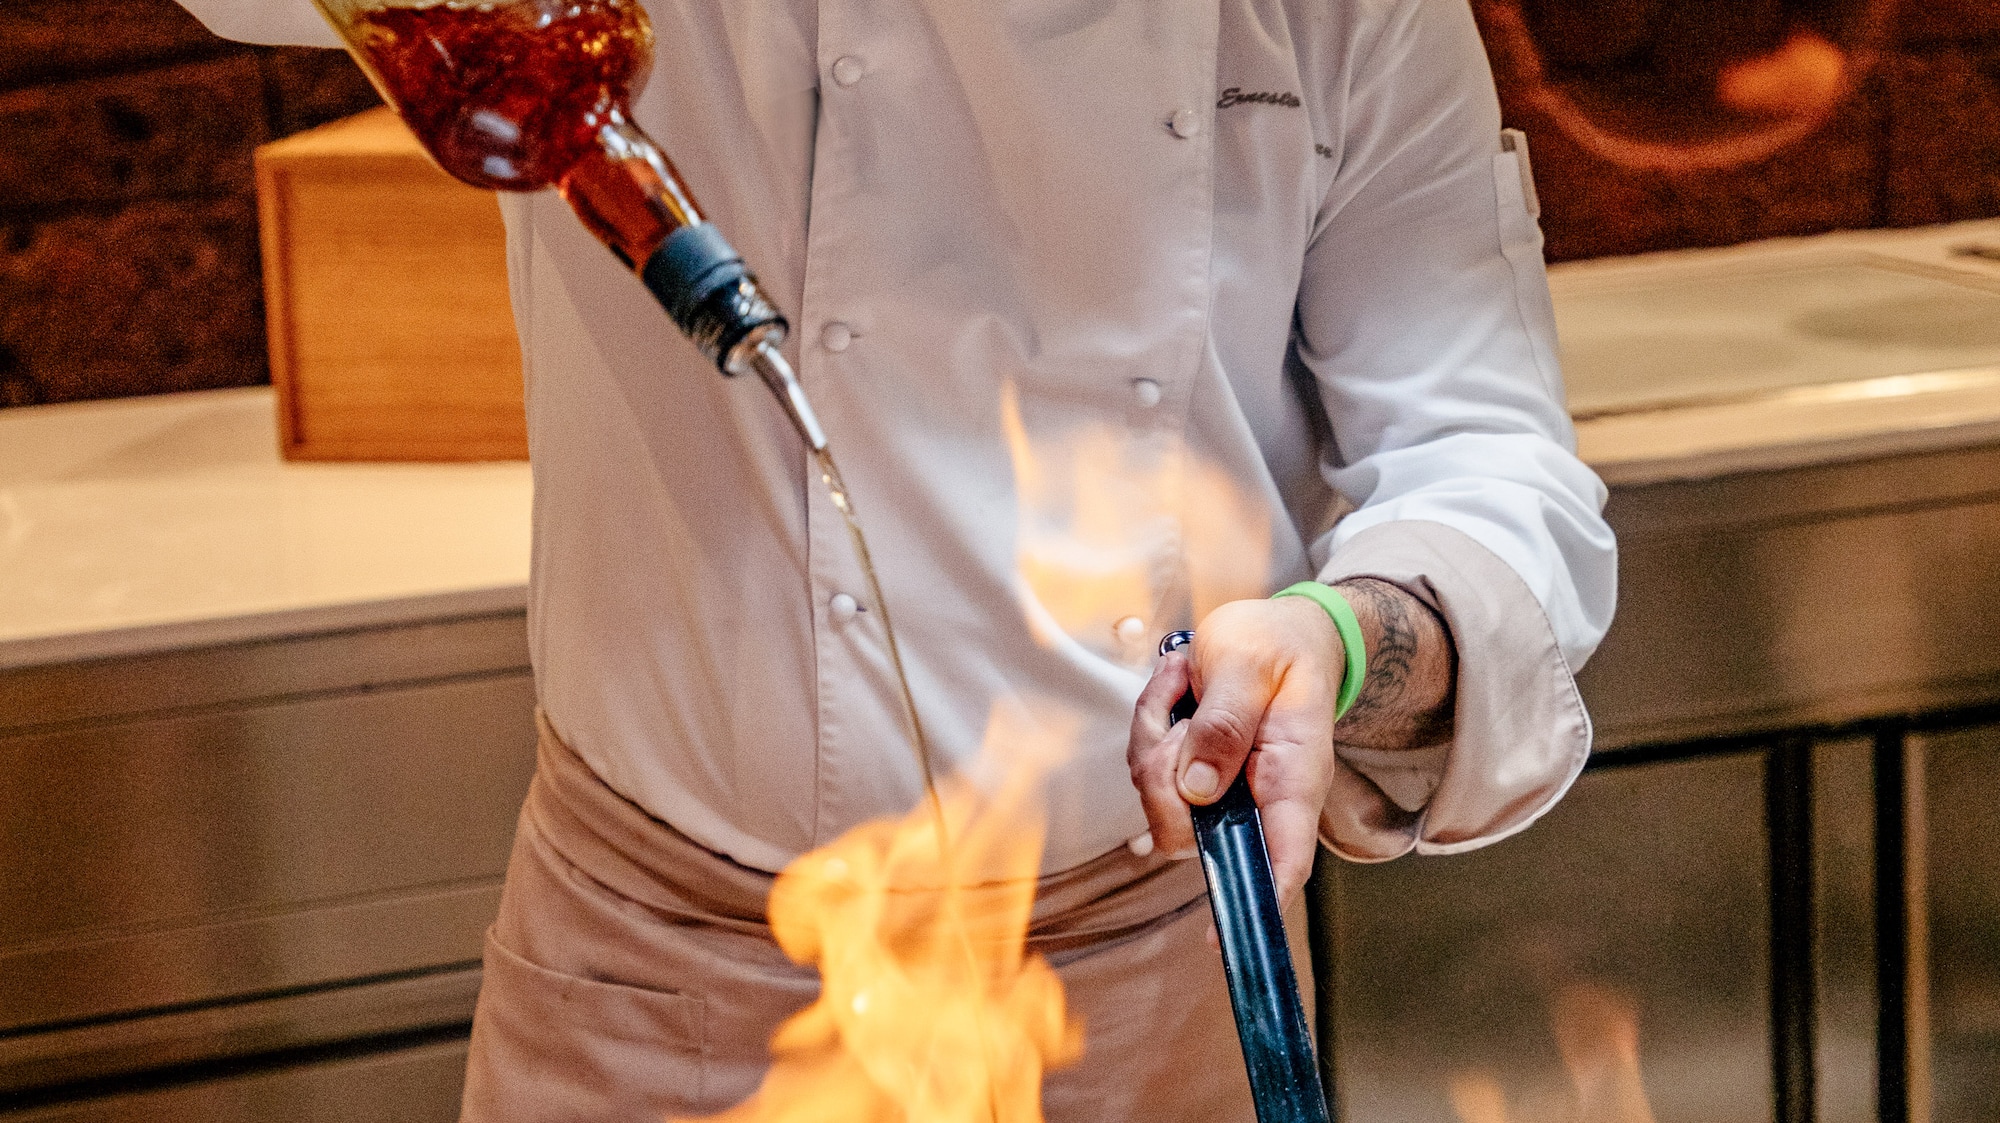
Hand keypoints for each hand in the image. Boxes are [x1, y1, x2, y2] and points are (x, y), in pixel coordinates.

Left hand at [1126, 580, 1456, 906]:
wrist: (1282, 632)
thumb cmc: (1278, 647)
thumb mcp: (1251, 665)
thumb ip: (1225, 723)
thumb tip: (1196, 789)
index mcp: (1292, 780)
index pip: (1282, 859)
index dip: (1255, 900)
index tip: (1220, 934)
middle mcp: (1257, 798)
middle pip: (1190, 831)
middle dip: (1162, 771)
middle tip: (1181, 703)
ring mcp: (1222, 791)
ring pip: (1161, 799)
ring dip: (1155, 735)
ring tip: (1185, 680)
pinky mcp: (1193, 777)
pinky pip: (1149, 769)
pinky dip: (1150, 724)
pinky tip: (1177, 686)